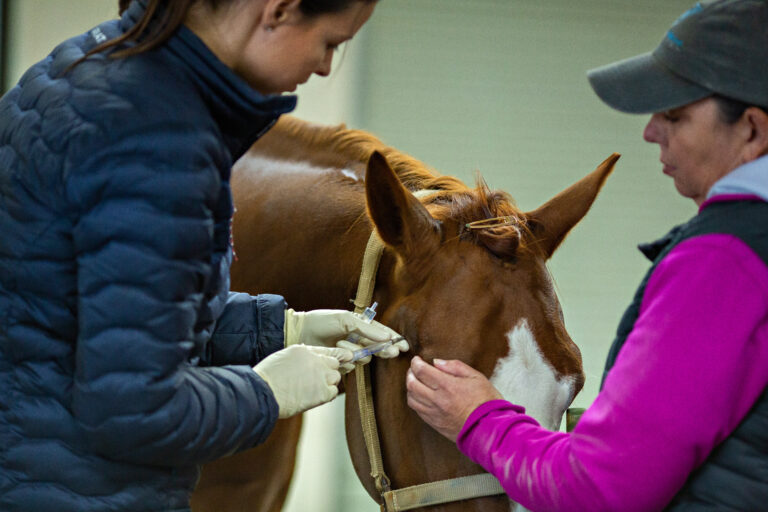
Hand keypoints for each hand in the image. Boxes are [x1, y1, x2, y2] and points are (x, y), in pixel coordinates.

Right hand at [253, 344, 352, 417]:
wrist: (262, 393)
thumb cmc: (266, 379)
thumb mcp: (282, 359)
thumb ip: (298, 358)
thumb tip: (306, 364)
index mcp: (303, 350)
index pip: (326, 350)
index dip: (333, 356)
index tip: (341, 358)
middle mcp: (315, 360)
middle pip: (334, 363)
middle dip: (329, 370)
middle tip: (318, 380)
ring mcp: (320, 376)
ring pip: (336, 377)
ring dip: (328, 383)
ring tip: (313, 390)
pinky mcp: (323, 392)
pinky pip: (334, 392)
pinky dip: (327, 395)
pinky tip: (315, 398)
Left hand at [284, 308, 408, 359]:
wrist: (299, 333)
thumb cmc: (321, 322)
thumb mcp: (345, 320)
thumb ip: (367, 328)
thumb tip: (386, 337)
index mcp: (359, 327)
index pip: (381, 334)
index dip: (394, 340)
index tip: (404, 346)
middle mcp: (356, 340)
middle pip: (377, 349)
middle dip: (384, 350)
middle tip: (392, 352)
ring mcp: (349, 353)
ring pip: (363, 358)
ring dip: (354, 351)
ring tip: (340, 343)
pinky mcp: (340, 364)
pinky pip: (350, 366)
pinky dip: (344, 360)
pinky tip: (335, 352)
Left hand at [406, 356, 503, 441]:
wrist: (491, 429)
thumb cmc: (487, 402)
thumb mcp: (476, 377)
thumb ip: (455, 367)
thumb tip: (436, 362)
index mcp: (448, 386)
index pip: (422, 371)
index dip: (416, 363)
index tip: (416, 360)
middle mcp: (438, 400)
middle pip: (412, 385)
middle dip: (410, 374)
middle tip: (414, 369)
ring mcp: (435, 414)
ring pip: (412, 399)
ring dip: (410, 389)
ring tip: (415, 382)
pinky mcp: (435, 424)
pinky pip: (418, 411)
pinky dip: (415, 401)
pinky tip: (421, 397)